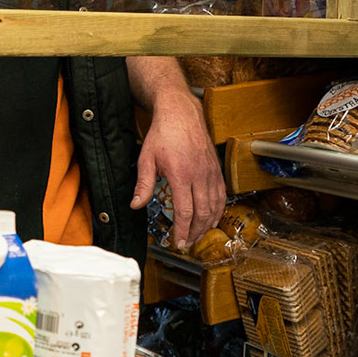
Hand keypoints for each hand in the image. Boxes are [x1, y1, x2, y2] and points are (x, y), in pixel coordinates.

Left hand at [129, 90, 225, 248]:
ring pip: (215, 206)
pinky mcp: (216, 169)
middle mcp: (200, 175)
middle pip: (202, 213)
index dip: (183, 230)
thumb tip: (136, 204)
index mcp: (182, 174)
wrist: (181, 113)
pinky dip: (218, 210)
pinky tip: (211, 217)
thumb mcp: (146, 159)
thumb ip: (143, 185)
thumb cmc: (163, 134)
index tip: (178, 242)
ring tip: (197, 235)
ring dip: (207, 224)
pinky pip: (221, 195)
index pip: (185, 211)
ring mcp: (210, 172)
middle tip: (187, 243)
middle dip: (195, 232)